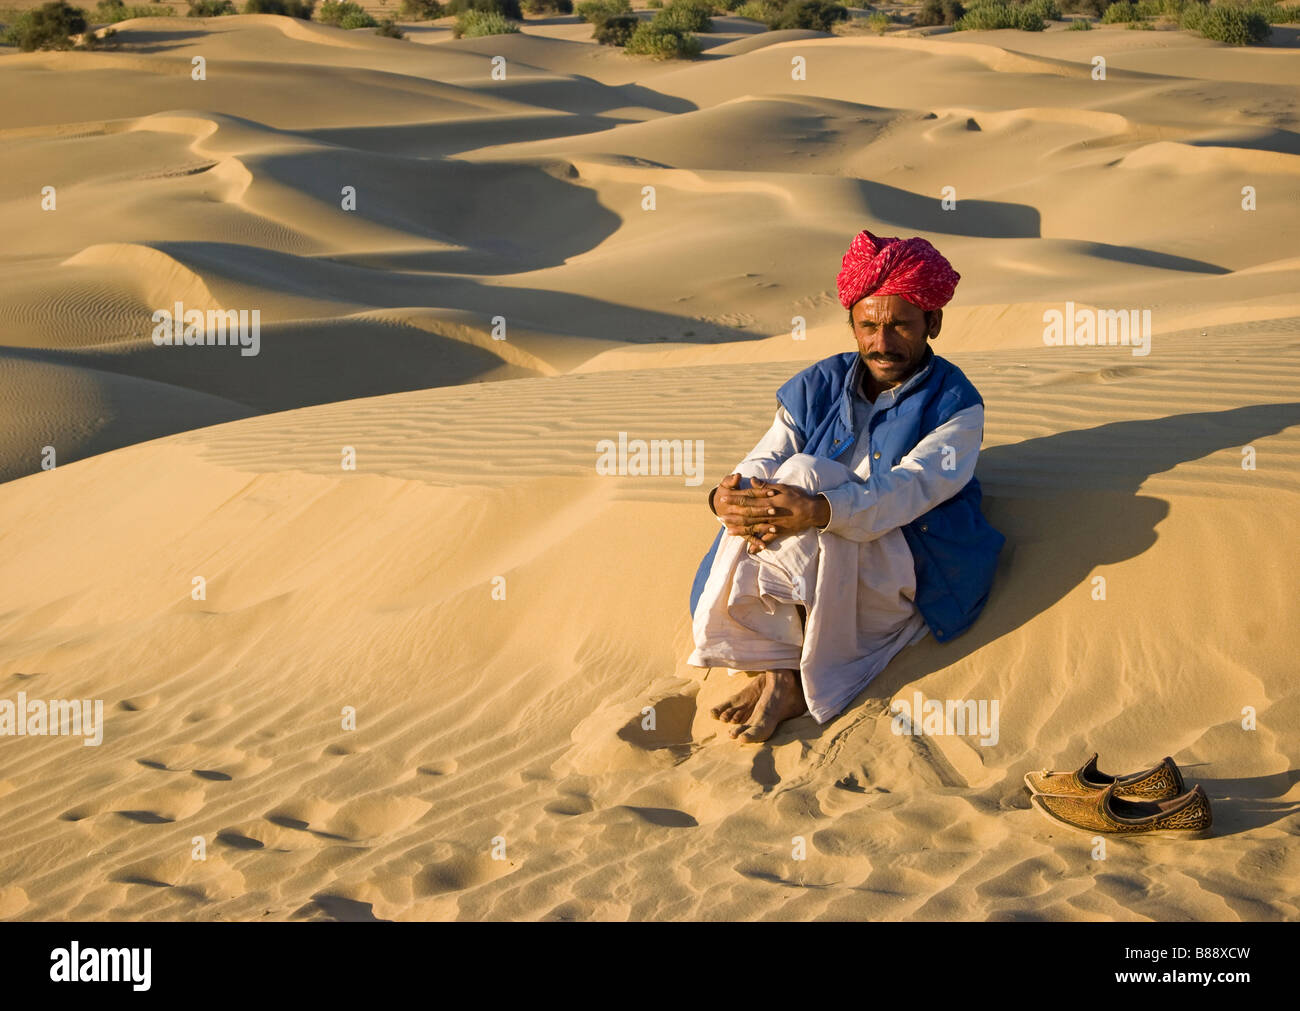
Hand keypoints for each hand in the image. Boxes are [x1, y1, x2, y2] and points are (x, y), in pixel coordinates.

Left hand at [712, 474, 829, 552]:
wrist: (812, 511)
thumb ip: (765, 486)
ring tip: (729, 532)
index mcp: (767, 501)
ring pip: (754, 528)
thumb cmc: (797, 497)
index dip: (734, 499)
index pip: (747, 499)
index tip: (723, 498)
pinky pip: (767, 540)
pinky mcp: (779, 532)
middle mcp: (768, 513)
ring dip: (741, 530)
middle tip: (720, 517)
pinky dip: (759, 545)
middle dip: (733, 516)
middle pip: (747, 515)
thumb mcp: (782, 487)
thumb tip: (751, 479)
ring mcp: (773, 524)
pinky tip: (750, 550)